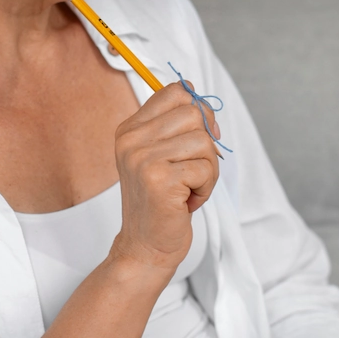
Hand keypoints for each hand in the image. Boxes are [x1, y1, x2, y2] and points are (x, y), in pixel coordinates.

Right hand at [110, 81, 219, 272]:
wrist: (146, 245)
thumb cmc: (161, 201)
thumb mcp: (161, 155)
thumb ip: (176, 126)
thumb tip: (201, 99)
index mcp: (130, 128)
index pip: (176, 92)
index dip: (199, 111)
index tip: (200, 137)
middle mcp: (131, 139)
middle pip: (194, 113)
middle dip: (207, 145)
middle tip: (194, 171)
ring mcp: (141, 157)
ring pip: (204, 142)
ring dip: (208, 171)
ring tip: (189, 188)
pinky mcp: (158, 178)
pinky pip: (205, 168)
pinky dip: (205, 189)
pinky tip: (186, 201)